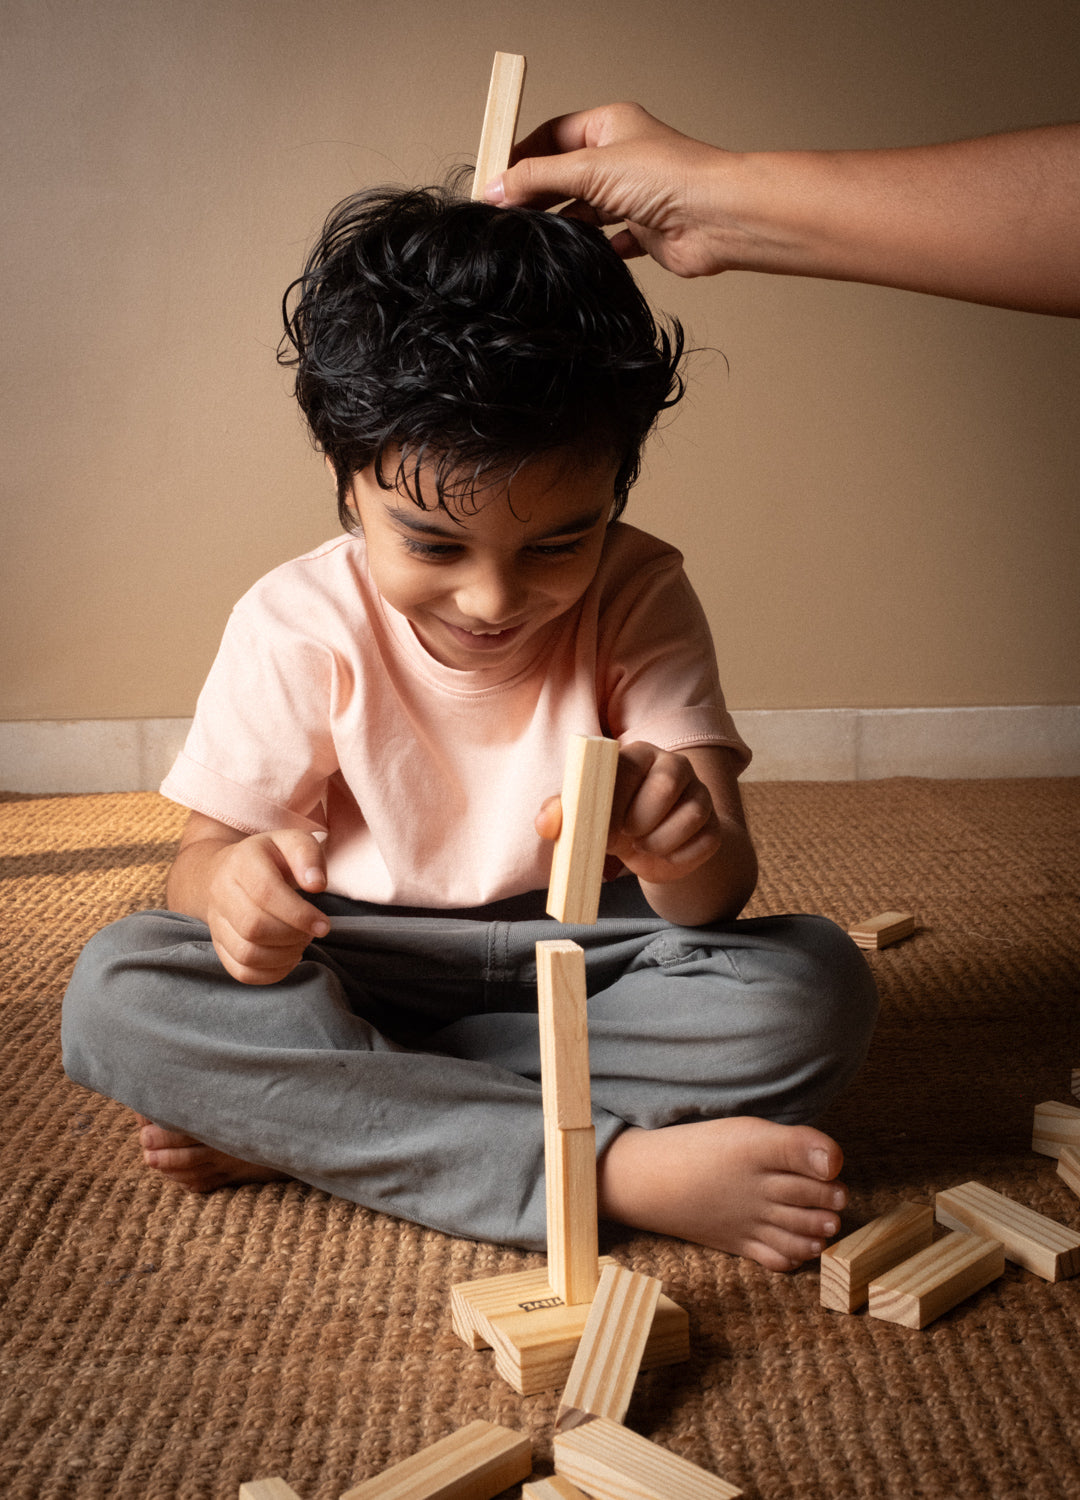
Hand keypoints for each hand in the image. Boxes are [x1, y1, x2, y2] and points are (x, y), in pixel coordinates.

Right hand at [204, 830, 329, 984]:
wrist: (228, 870)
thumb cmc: (271, 858)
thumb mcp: (292, 842)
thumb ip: (308, 855)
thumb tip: (316, 885)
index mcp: (241, 862)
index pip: (265, 893)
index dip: (298, 914)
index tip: (324, 925)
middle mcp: (221, 892)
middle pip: (253, 927)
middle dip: (292, 936)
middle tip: (313, 932)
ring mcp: (216, 922)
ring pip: (246, 953)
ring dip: (284, 956)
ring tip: (301, 943)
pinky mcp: (219, 945)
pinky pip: (241, 972)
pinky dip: (271, 973)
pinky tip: (288, 958)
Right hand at [487, 102, 738, 278]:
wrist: (716, 218)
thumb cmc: (670, 177)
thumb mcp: (589, 168)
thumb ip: (539, 178)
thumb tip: (497, 187)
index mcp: (610, 126)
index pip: (553, 135)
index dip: (523, 155)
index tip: (495, 177)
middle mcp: (622, 158)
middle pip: (564, 175)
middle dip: (537, 193)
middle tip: (505, 212)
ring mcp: (632, 196)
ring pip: (582, 209)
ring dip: (561, 222)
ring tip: (533, 235)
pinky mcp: (642, 231)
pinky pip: (605, 240)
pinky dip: (589, 247)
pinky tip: (572, 253)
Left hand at [535, 740, 721, 886]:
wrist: (646, 851)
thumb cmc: (610, 823)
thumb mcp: (583, 818)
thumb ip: (561, 815)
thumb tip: (546, 822)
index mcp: (637, 755)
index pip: (629, 765)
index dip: (614, 799)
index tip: (600, 829)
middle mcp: (673, 767)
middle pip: (667, 783)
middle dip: (640, 819)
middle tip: (624, 837)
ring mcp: (699, 794)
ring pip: (691, 814)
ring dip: (659, 842)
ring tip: (640, 846)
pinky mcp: (714, 825)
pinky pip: (705, 841)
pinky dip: (679, 858)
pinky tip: (663, 855)